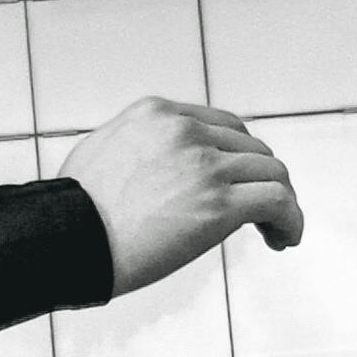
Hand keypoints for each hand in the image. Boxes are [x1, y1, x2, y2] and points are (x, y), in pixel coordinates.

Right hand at [62, 95, 302, 291]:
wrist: (66, 243)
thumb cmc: (73, 214)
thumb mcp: (101, 152)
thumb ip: (136, 146)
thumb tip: (152, 164)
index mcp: (157, 113)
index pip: (223, 126)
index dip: (239, 158)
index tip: (239, 186)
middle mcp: (185, 131)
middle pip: (252, 149)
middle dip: (260, 181)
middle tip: (261, 216)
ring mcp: (205, 166)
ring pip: (272, 173)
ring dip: (280, 202)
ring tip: (277, 232)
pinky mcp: (219, 205)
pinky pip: (278, 202)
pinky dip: (290, 219)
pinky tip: (285, 239)